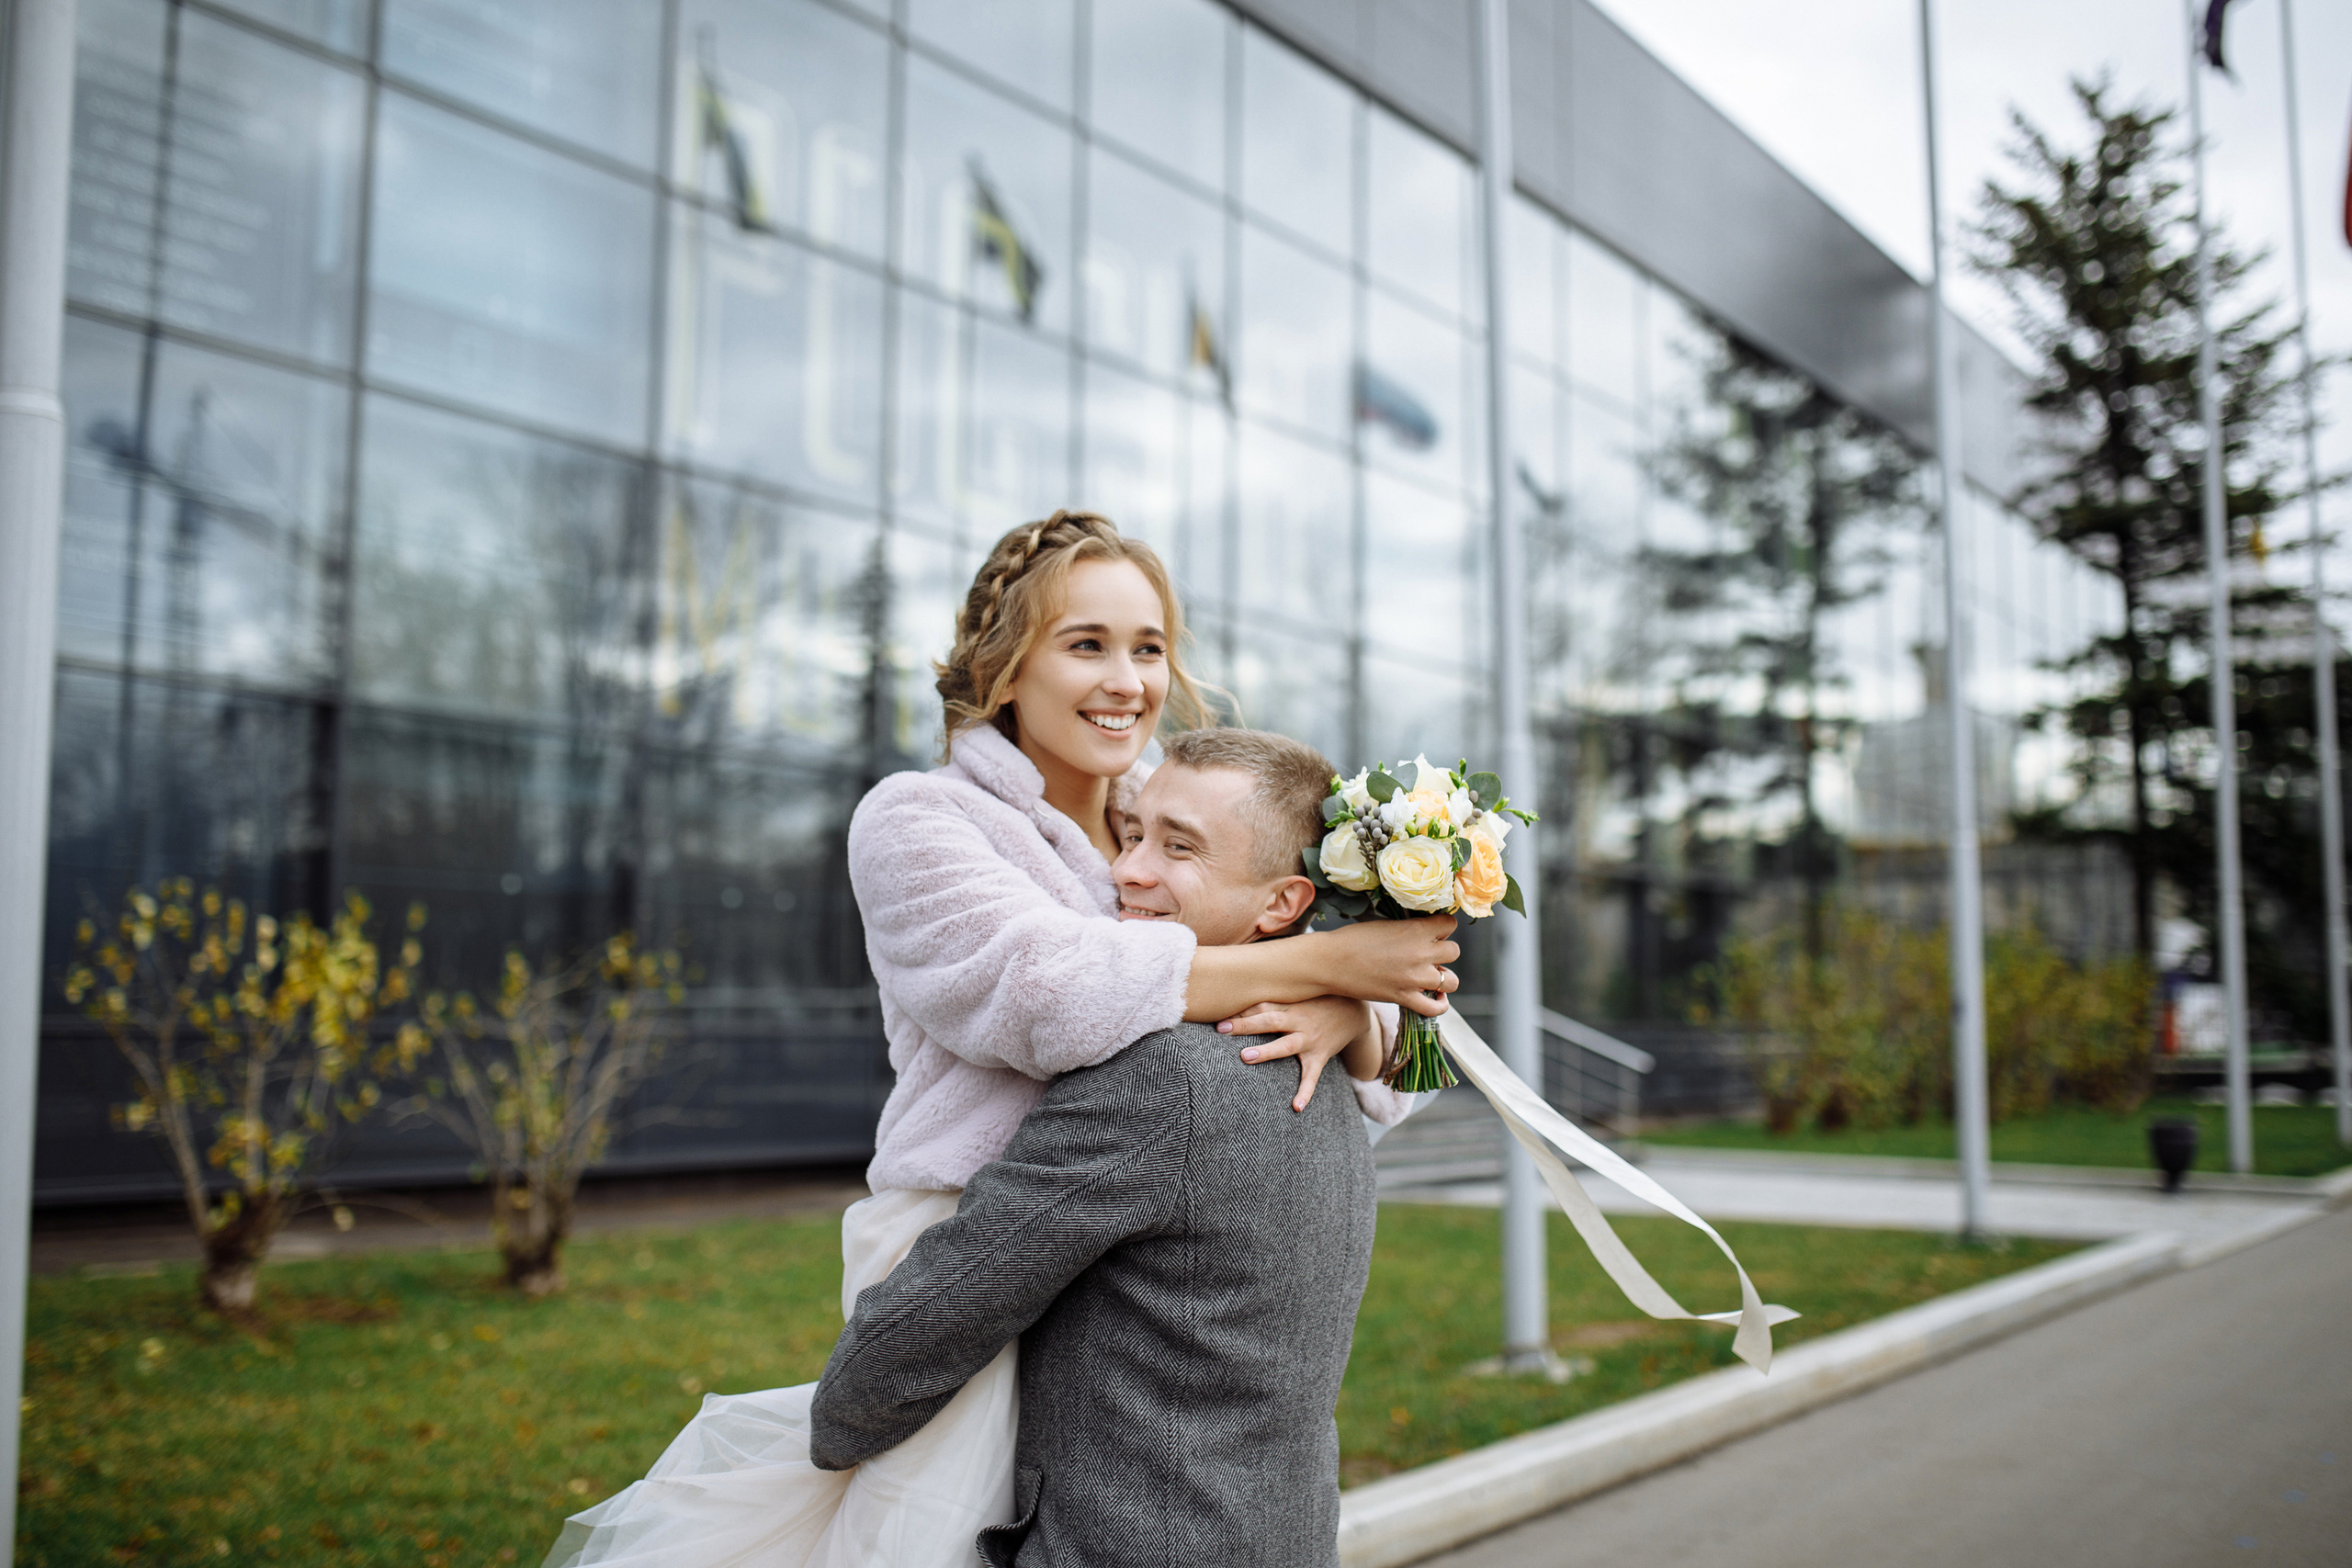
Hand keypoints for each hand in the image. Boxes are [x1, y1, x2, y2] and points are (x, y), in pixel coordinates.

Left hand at [1219, 996, 1375, 1111]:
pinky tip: (1296, 1107)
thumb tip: (1241, 989)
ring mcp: (1310, 1040)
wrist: (1355, 1011)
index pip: (1263, 1004)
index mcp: (1292, 1005)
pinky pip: (1312, 1076)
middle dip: (1246, 1025)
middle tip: (1221, 1029)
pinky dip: (1305, 1092)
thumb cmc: (1319, 1001)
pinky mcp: (1320, 1056)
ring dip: (1267, 1051)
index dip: (1242, 1008)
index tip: (1218, 1011)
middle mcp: (1299, 1020)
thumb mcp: (1300, 993)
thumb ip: (1275, 994)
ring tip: (1245, 1057)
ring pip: (1287, 1045)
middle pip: (1270, 1020)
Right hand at [1322, 915, 1459, 1016]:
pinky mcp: (1404, 998)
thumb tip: (1424, 929)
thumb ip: (1409, 927)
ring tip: (1430, 974)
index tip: (1433, 931)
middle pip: (1454, 951)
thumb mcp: (1386, 923)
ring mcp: (1415, 978)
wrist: (1330, 962)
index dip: (1443, 928)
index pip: (1450, 925)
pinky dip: (1440, 1004)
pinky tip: (1436, 996)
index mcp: (1415, 929)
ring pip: (1452, 980)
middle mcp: (1421, 953)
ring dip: (1444, 977)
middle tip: (1428, 952)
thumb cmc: (1353, 938)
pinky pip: (1436, 1008)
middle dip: (1443, 951)